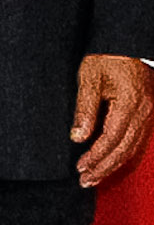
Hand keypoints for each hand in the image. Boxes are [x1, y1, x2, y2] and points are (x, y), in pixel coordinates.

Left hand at [76, 56, 151, 189]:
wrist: (125, 42)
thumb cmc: (105, 58)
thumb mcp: (89, 80)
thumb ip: (84, 109)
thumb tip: (77, 138)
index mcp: (130, 104)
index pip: (112, 139)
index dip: (96, 156)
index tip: (79, 167)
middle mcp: (144, 112)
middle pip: (125, 148)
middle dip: (105, 168)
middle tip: (85, 181)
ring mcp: (149, 113)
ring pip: (133, 147)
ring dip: (113, 164)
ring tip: (94, 177)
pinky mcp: (147, 112)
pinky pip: (138, 139)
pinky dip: (123, 153)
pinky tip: (110, 161)